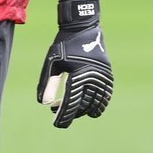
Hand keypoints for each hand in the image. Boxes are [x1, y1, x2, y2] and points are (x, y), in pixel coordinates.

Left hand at [36, 0, 113, 127]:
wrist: (83, 28)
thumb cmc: (63, 45)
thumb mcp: (52, 63)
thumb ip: (48, 84)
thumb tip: (44, 104)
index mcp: (78, 74)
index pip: (71, 103)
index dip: (64, 116)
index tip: (57, 124)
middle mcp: (93, 77)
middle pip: (83, 106)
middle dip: (71, 113)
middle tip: (58, 113)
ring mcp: (102, 77)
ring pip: (96, 104)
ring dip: (84, 110)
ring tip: (72, 109)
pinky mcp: (107, 75)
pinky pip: (105, 96)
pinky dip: (98, 104)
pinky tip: (88, 107)